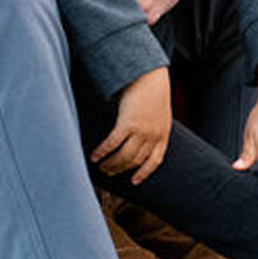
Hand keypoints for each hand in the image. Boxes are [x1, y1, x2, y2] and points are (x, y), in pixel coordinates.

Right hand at [93, 68, 171, 183]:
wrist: (150, 77)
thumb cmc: (153, 93)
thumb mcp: (160, 113)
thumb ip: (154, 127)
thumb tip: (142, 139)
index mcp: (163, 135)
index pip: (155, 160)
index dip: (143, 172)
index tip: (134, 181)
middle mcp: (153, 136)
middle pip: (135, 160)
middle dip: (120, 168)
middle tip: (108, 172)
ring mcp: (142, 131)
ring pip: (124, 156)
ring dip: (110, 164)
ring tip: (100, 166)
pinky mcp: (128, 124)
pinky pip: (113, 144)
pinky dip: (102, 152)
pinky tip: (94, 156)